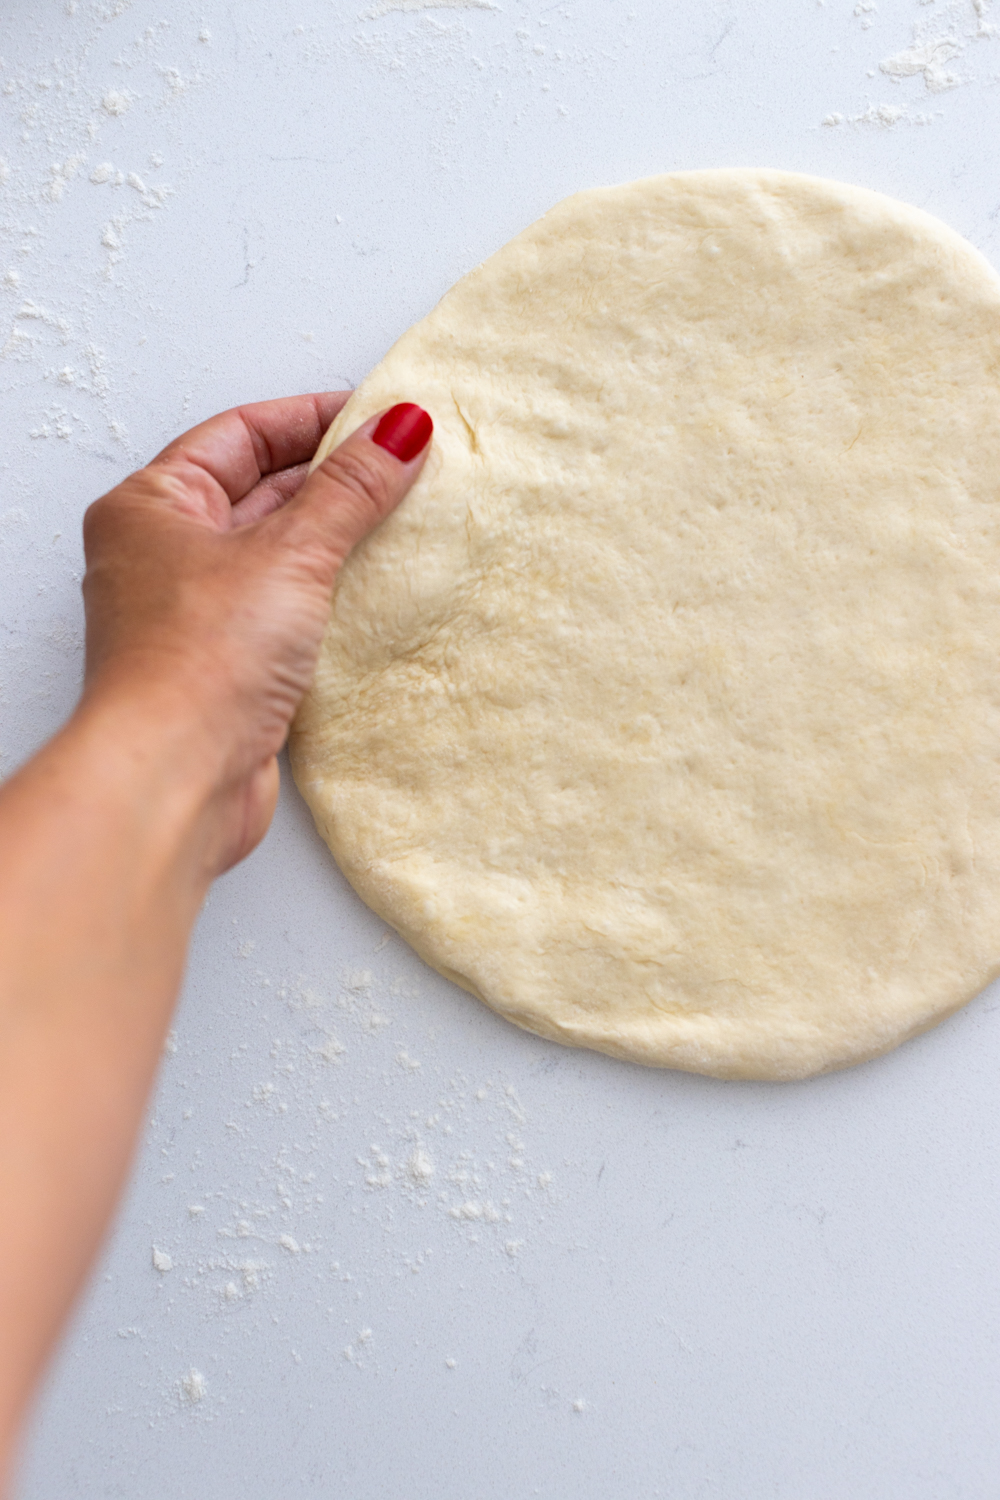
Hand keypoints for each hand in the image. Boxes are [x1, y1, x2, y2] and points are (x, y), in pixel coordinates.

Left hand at [80, 393, 432, 874]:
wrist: (176, 778)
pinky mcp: (229, 666)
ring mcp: (196, 613)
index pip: (241, 433)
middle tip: (408, 466)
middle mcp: (164, 555)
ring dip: (339, 537)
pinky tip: (379, 588)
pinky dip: (331, 593)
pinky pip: (288, 608)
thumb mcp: (290, 554)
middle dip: (335, 478)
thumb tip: (398, 429)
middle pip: (261, 490)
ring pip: (278, 552)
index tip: (383, 417)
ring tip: (407, 519)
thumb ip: (350, 490)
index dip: (314, 419)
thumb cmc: (198, 661)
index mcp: (151, 506)